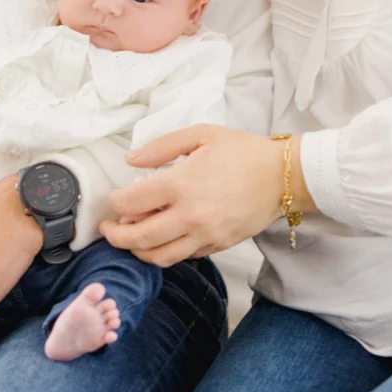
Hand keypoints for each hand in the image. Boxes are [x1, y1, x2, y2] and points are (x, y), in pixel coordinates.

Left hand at [100, 125, 312, 265]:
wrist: (283, 176)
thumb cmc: (243, 151)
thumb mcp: (202, 134)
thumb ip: (162, 146)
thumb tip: (131, 159)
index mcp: (181, 184)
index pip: (131, 203)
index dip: (115, 203)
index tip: (114, 199)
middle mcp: (190, 216)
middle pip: (138, 238)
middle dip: (115, 235)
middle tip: (108, 228)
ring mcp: (205, 235)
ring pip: (159, 257)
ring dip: (138, 251)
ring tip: (131, 239)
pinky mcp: (218, 246)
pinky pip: (183, 257)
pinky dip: (166, 252)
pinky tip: (162, 238)